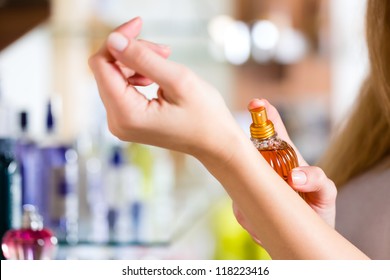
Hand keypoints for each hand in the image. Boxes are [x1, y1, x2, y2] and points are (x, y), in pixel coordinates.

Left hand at [88, 17, 243, 163]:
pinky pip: (122, 88)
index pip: (101, 65)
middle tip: (164, 50)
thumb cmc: (205, 116)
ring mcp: (121, 123)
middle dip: (132, 52)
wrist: (215, 144)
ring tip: (165, 61)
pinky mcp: (128, 120)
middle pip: (107, 70)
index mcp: (126, 115)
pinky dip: (138, 74)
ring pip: (114, 77)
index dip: (116, 40)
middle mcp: (117, 122)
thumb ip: (143, 58)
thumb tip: (113, 40)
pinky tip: (157, 75)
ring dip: (137, 62)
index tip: (139, 25)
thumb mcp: (178, 80)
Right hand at [233, 99, 336, 243]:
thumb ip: (318, 180)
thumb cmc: (317, 208)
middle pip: (246, 151)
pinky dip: (252, 219)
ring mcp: (251, 186)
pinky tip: (265, 227)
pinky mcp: (244, 207)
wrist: (305, 237)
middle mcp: (265, 168)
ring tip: (275, 214)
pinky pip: (240, 210)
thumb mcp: (326, 193)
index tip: (257, 103)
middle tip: (256, 174)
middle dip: (241, 153)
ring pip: (239, 183)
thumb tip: (294, 177)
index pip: (274, 130)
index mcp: (284, 157)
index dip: (264, 114)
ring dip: (252, 199)